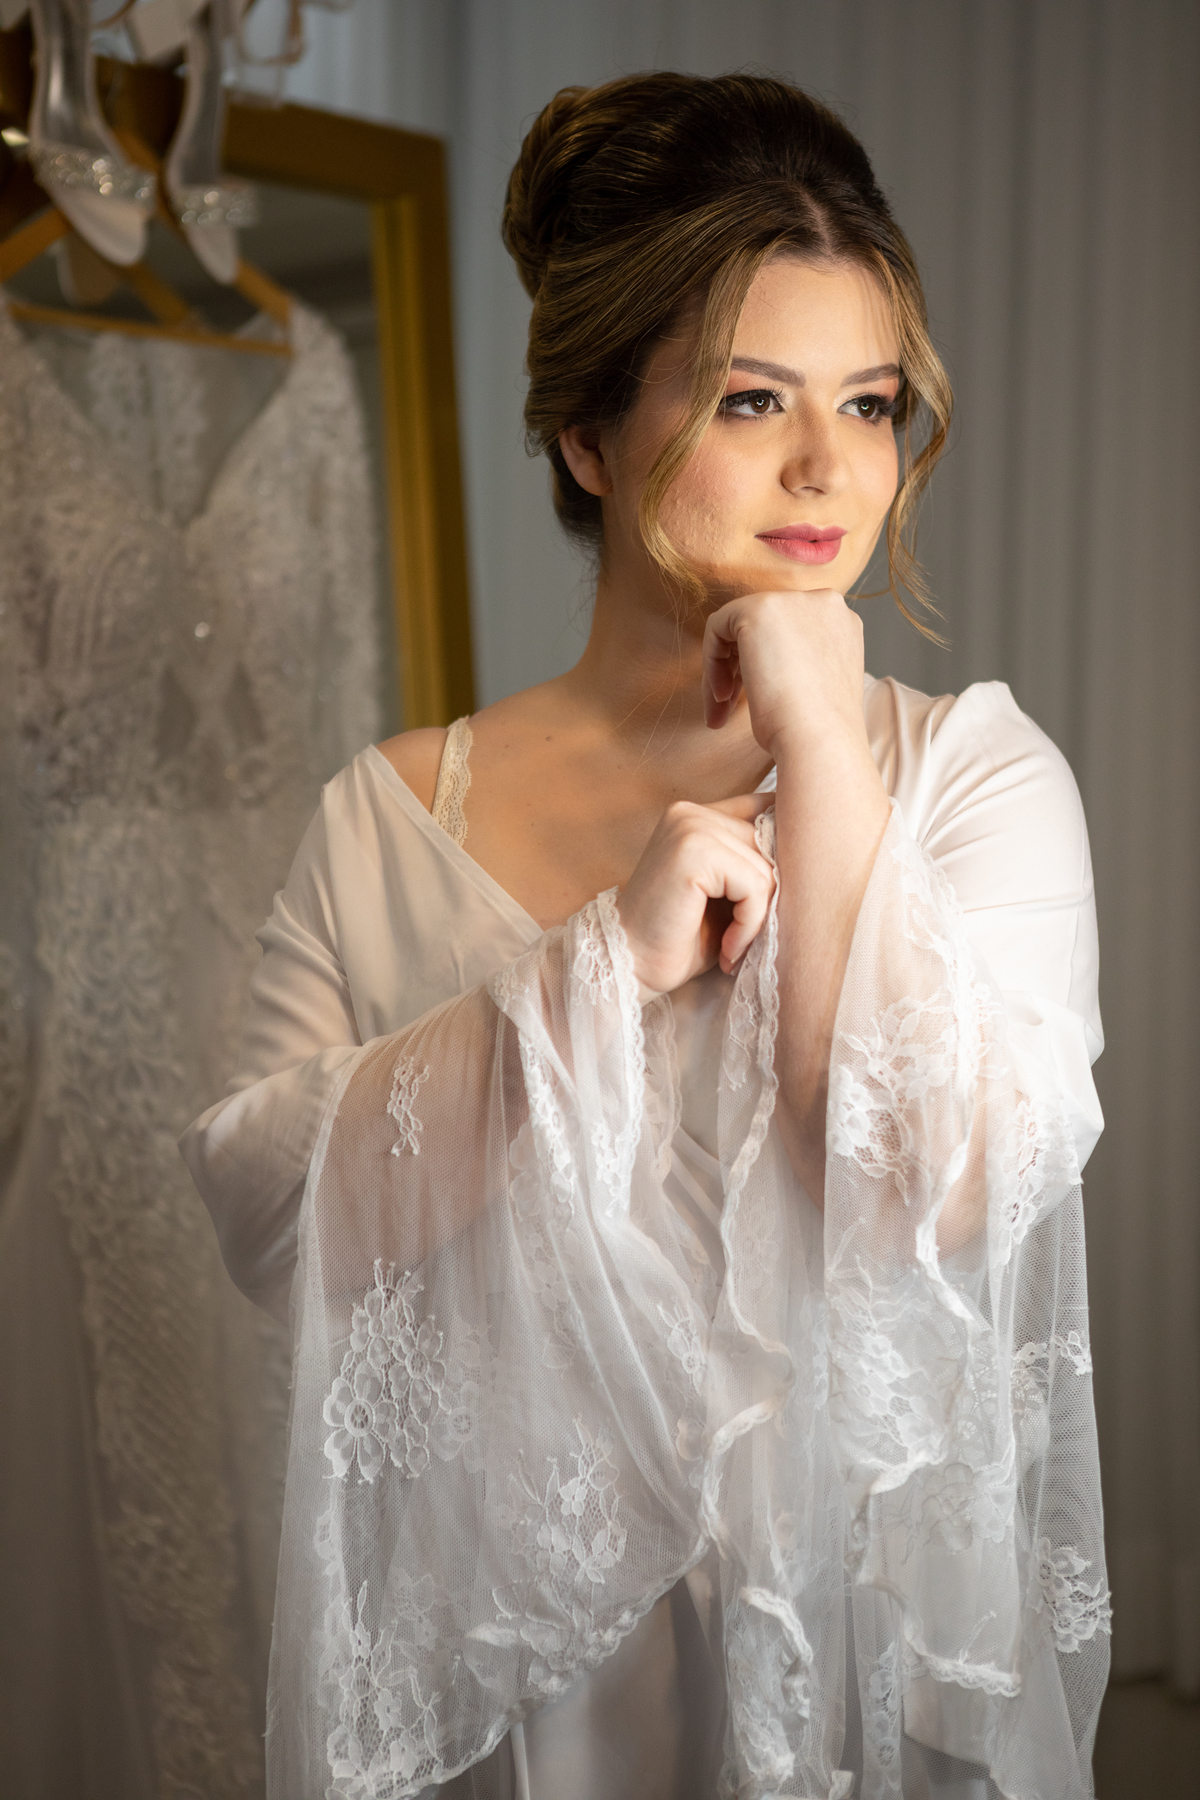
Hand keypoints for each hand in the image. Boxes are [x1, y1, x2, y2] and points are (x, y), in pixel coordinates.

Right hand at [616, 793, 775, 997]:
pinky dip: (749, 924)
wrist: (629, 968)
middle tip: (744, 936)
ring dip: (758, 916)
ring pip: (767, 867)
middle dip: (768, 896)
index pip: (765, 810)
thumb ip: (753, 864)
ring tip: (734, 945)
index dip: (781, 854)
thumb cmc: (679, 939)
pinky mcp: (694, 852)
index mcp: (696, 814)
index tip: (769, 900)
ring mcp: (691, 827)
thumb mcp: (725, 894)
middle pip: (772, 842)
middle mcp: (692, 811)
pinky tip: (728, 947)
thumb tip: (814, 852)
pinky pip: (755, 885)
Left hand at [702, 587, 868, 755]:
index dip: (764, 665)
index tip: (749, 701)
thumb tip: (761, 664)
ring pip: (737, 630)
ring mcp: (793, 602)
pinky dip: (711, 662)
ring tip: (720, 713)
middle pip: (762, 629)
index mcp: (841, 623)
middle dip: (739, 670)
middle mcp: (823, 604)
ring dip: (723, 673)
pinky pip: (717, 628)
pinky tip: (721, 697)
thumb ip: (796, 662)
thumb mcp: (814, 686)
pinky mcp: (759, 609)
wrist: (820, 742)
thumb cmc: (817, 732)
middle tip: (728, 708)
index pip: (788, 633)